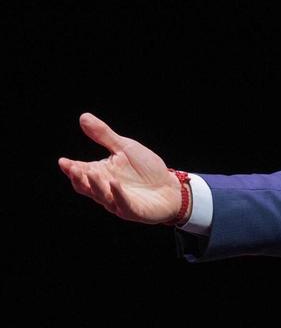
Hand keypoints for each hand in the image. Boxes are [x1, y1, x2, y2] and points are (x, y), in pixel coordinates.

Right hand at [58, 113, 181, 223]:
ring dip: (96, 185)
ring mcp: (118, 202)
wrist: (170, 186)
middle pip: (86, 186)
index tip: (63, 161)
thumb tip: (83, 117)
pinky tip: (114, 183)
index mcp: (101, 174)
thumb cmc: (145, 168)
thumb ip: (104, 136)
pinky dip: (118, 194)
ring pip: (102, 196)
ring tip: (90, 172)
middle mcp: (105, 190)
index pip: (80, 172)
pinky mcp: (134, 210)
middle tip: (73, 168)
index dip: (71, 168)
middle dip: (79, 178)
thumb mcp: (125, 148)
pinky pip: (124, 204)